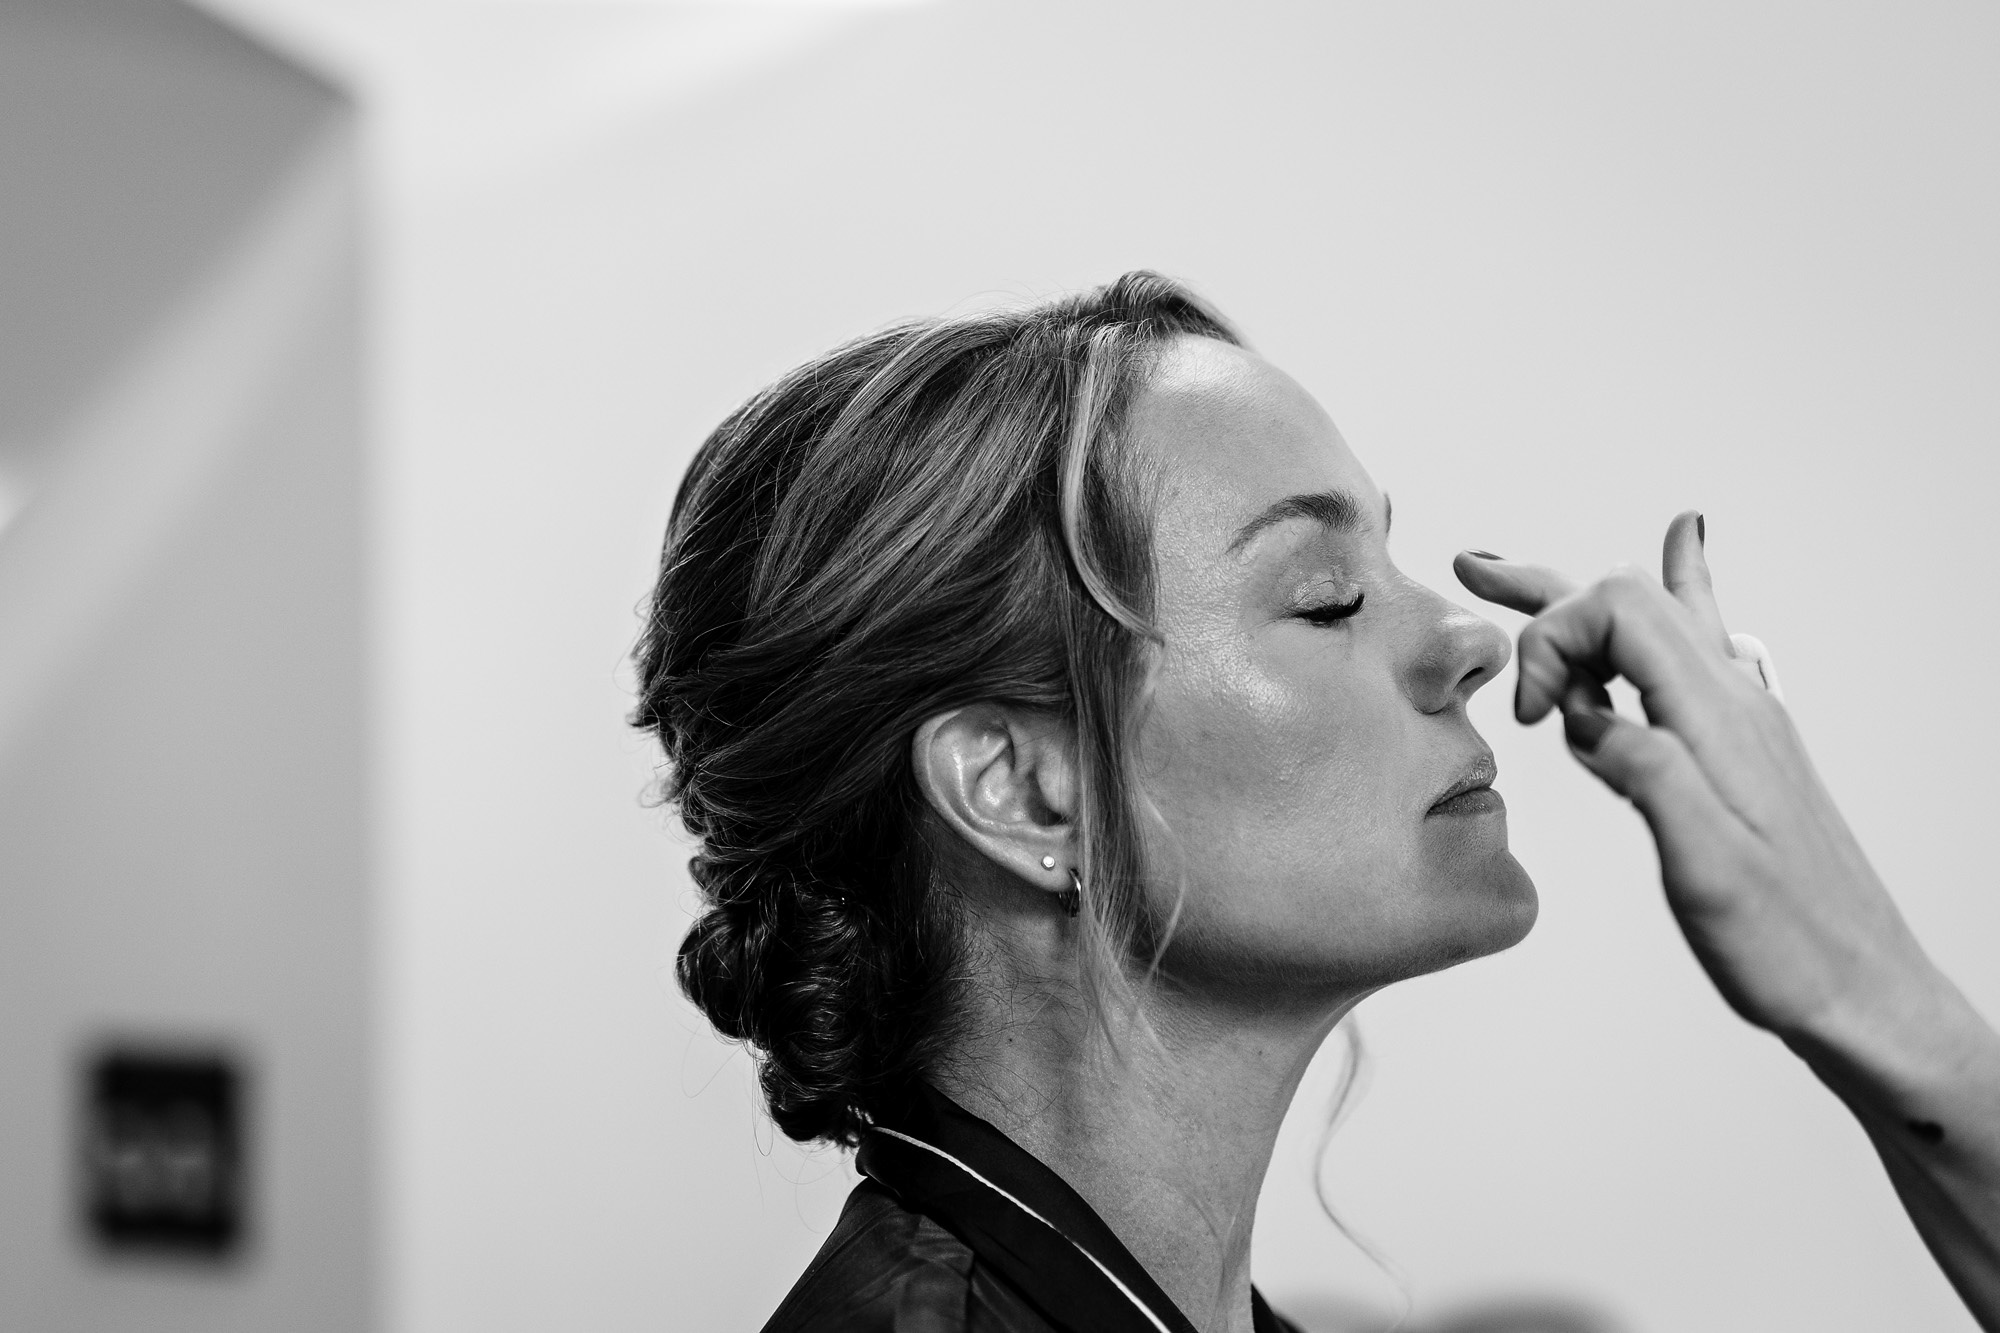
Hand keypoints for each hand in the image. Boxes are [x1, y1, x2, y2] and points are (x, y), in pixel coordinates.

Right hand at [1452, 512, 1934, 1042]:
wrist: (1862, 989)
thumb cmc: (1788, 943)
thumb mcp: (1706, 869)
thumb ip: (1649, 775)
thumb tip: (1592, 720)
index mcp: (1719, 720)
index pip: (1618, 611)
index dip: (1553, 643)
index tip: (1532, 721)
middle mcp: (1735, 703)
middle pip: (1634, 597)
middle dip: (1547, 592)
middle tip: (1474, 572)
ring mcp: (1744, 721)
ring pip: (1659, 621)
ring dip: (1585, 598)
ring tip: (1519, 573)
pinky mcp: (1742, 748)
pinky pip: (1697, 649)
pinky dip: (1668, 602)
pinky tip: (1685, 562)